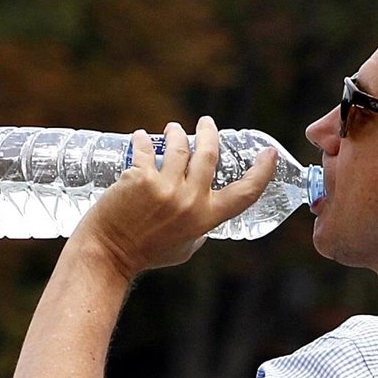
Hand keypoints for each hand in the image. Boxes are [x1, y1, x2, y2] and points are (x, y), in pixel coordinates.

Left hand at [70, 116, 277, 280]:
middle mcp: (190, 201)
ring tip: (172, 130)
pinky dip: (142, 141)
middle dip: (209, 132)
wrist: (108, 253)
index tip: (268, 154)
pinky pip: (146, 149)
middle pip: (209, 155)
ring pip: (179, 145)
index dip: (261, 172)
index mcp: (205, 219)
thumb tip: (203, 207)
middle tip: (206, 123)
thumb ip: (198, 228)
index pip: (245, 193)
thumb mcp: (184, 247)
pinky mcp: (140, 177)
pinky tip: (140, 138)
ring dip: (176, 132)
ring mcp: (165, 188)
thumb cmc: (146, 252)